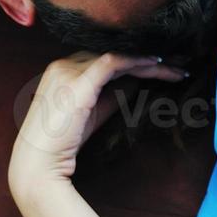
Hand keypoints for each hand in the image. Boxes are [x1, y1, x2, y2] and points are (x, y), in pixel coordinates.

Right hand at [9, 51, 186, 194]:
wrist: (39, 164)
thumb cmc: (62, 144)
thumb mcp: (92, 114)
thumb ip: (111, 96)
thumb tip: (137, 82)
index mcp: (61, 69)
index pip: (104, 56)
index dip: (133, 59)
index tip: (160, 67)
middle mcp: (62, 64)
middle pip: (112, 52)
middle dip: (145, 57)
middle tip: (177, 65)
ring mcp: (68, 70)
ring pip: (117, 55)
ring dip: (149, 61)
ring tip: (176, 69)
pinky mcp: (78, 82)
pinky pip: (113, 62)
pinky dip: (137, 61)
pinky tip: (157, 64)